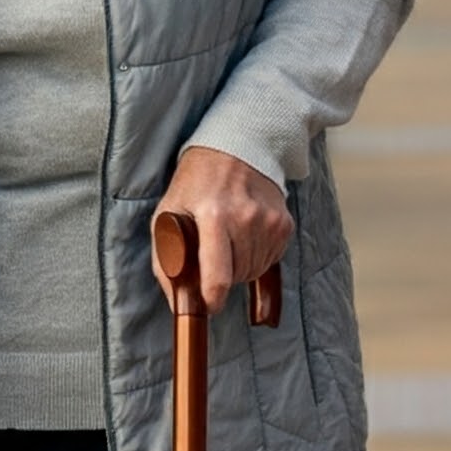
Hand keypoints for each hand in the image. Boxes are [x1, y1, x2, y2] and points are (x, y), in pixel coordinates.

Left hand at [153, 146, 292, 314]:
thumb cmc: (196, 183)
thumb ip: (166, 259)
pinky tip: (245, 234)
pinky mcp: (284, 223)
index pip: (218, 277)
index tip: (208, 303)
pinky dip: (256, 256)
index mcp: (213, 215)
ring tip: (228, 240)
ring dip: (240, 267)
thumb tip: (178, 301)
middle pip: (237, 277)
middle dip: (223, 277)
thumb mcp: (168, 213)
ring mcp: (269, 220)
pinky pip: (270, 259)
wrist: (236, 147)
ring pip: (254, 271)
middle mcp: (245, 218)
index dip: (212, 300)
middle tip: (211, 254)